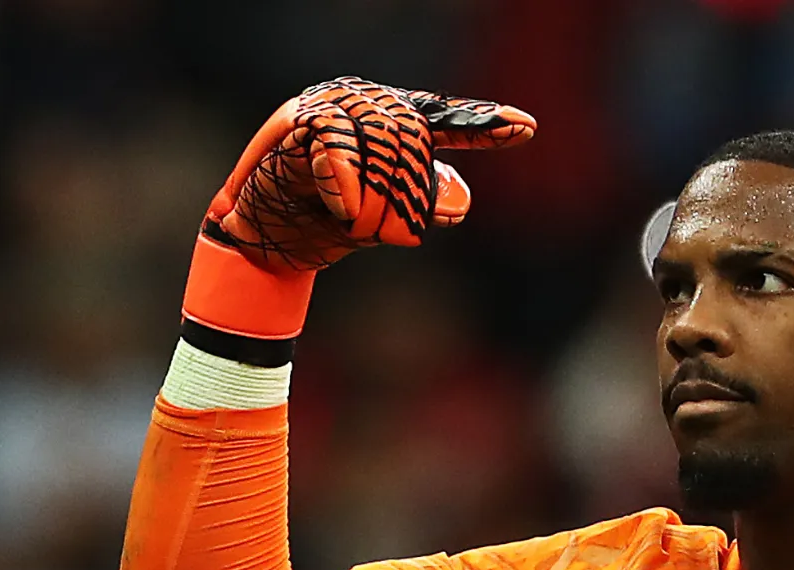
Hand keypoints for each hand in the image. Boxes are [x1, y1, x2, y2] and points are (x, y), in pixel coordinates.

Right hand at [182, 78, 533, 341]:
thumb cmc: (325, 222)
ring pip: (383, 150)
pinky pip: (339, 151)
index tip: (526, 128)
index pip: (447, 120)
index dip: (485, 124)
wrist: (266, 239)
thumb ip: (423, 203)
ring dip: (371, 204)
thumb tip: (458, 199)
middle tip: (374, 227)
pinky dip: (345, 189)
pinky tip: (345, 212)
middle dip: (401, 199)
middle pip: (415, 145)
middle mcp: (365, 105)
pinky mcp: (300, 123)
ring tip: (351, 222)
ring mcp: (333, 108)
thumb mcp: (387, 220)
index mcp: (390, 123)